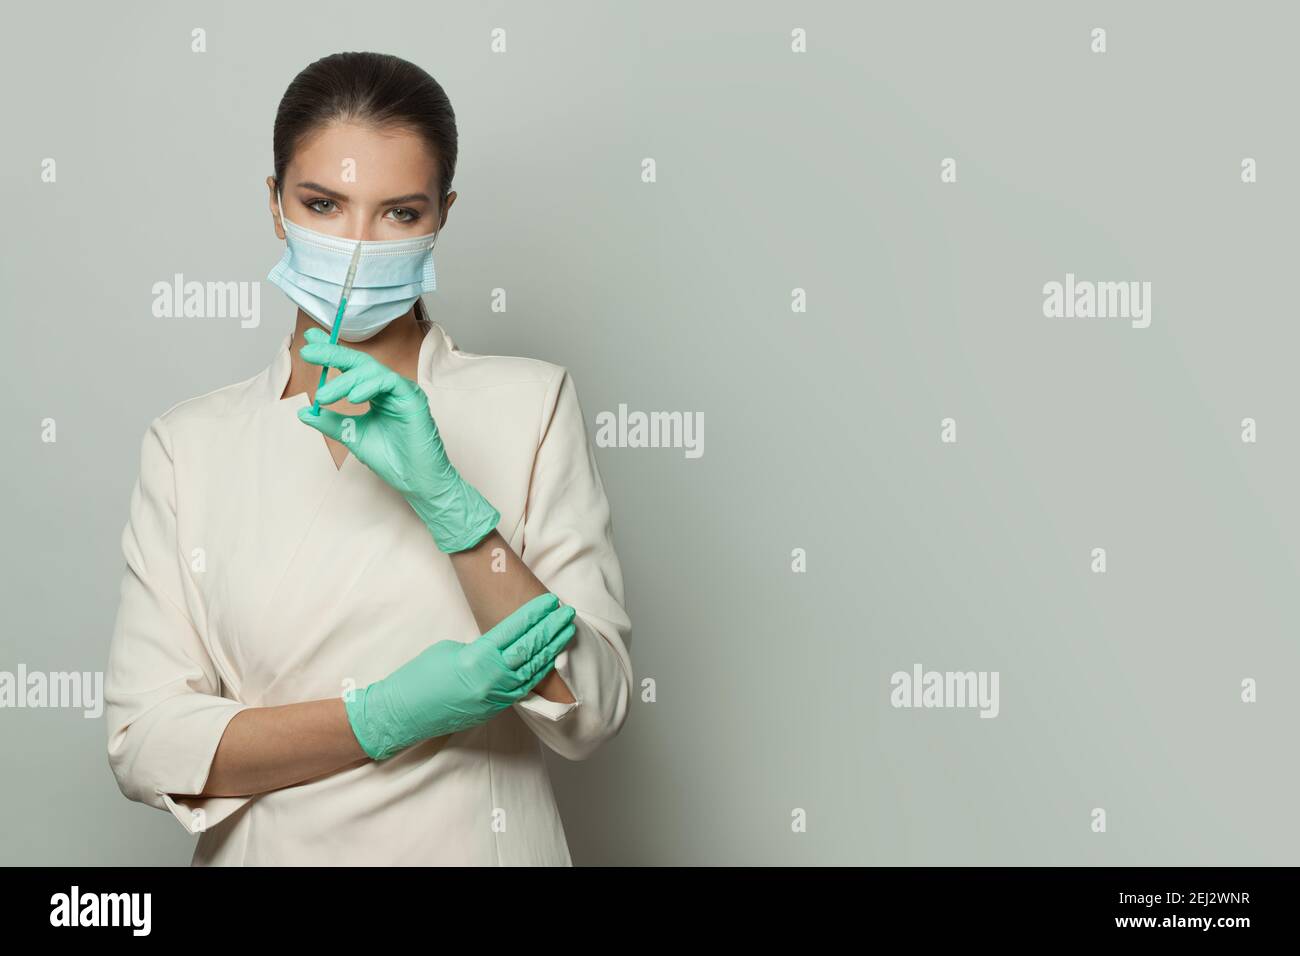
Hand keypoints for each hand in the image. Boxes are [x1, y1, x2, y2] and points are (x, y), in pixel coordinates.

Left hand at [296, 327, 499, 552]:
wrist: (415, 481)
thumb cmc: (392, 459)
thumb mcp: (352, 436)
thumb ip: (330, 422)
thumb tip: (304, 411)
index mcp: (376, 393)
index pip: (351, 368)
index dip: (330, 352)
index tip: (308, 341)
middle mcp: (389, 388)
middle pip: (359, 363)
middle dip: (333, 353)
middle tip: (308, 351)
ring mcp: (402, 391)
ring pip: (371, 371)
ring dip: (344, 381)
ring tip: (323, 396)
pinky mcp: (413, 399)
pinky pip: (389, 382)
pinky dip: (369, 386)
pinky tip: (353, 397)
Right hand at [345, 592, 577, 760]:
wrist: (404, 714)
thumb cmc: (420, 677)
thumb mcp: (450, 650)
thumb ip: (482, 646)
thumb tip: (503, 643)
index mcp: (476, 659)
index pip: (514, 632)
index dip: (534, 615)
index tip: (550, 601)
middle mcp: (490, 679)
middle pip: (529, 649)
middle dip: (551, 629)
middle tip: (567, 612)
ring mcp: (495, 696)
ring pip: (532, 670)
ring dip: (551, 649)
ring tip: (566, 631)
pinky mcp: (495, 708)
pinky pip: (524, 687)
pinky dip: (540, 671)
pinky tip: (551, 658)